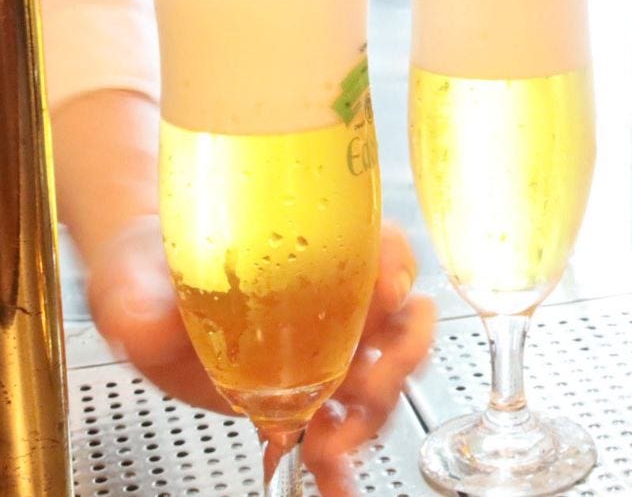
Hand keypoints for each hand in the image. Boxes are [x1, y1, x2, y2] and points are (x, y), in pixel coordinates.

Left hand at [88, 216, 435, 496]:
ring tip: (332, 443)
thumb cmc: (155, 268)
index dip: (396, 270)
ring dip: (370, 414)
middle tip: (363, 387)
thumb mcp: (142, 273)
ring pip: (382, 378)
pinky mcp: (304, 397)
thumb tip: (147, 322)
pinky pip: (338, 427)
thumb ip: (142, 298)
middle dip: (395, 361)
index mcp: (313, 253)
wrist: (145, 300)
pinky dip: (343, 461)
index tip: (386, 293)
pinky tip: (333, 481)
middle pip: (400, 321)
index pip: (380, 247)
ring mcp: (326, 351)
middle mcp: (334, 299)